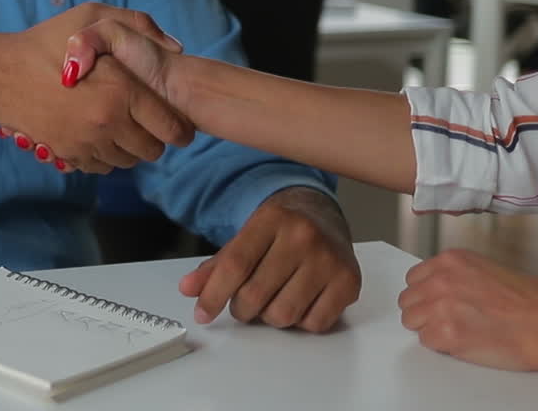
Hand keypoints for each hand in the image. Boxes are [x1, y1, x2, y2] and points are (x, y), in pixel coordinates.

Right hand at [0, 3, 192, 173]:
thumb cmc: (44, 42)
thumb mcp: (91, 16)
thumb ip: (137, 24)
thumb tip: (175, 47)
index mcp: (121, 91)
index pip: (171, 128)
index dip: (180, 128)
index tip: (179, 125)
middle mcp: (108, 122)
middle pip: (153, 151)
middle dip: (155, 139)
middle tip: (147, 124)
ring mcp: (87, 142)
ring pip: (127, 162)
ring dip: (129, 148)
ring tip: (121, 127)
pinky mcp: (68, 154)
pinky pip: (101, 167)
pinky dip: (105, 156)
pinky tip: (99, 136)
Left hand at [179, 187, 361, 331]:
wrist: (322, 214)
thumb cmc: (279, 230)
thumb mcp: (244, 237)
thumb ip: (215, 266)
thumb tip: (188, 289)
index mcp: (271, 220)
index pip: (235, 265)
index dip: (213, 294)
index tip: (202, 314)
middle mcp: (303, 236)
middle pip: (256, 294)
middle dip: (242, 309)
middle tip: (243, 304)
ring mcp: (329, 259)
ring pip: (284, 314)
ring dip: (270, 317)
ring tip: (272, 300)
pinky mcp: (349, 281)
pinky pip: (314, 323)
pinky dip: (300, 321)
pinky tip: (299, 301)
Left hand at [399, 249, 537, 371]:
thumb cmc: (530, 302)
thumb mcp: (486, 270)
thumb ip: (455, 275)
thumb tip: (437, 285)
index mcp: (450, 260)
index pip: (414, 278)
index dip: (425, 294)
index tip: (436, 302)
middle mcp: (441, 279)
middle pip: (408, 300)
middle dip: (424, 311)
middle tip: (447, 320)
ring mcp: (440, 306)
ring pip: (410, 320)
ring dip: (429, 328)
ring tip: (457, 330)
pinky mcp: (446, 333)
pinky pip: (426, 341)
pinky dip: (441, 345)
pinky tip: (463, 341)